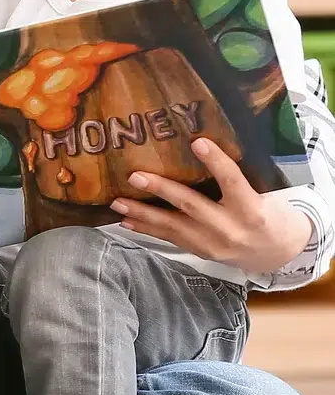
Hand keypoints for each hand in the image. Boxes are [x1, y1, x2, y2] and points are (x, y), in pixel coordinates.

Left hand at [109, 138, 312, 277]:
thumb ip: (237, 177)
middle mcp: (230, 228)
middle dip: (161, 190)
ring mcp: (212, 244)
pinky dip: (147, 229)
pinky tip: (127, 219)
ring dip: (143, 213)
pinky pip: (170, 239)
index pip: (233, 181)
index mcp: (250, 209)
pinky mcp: (200, 252)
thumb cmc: (268, 213)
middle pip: (191, 206)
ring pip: (173, 227)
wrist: (274, 252)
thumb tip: (200, 143)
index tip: (198, 141)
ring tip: (118, 202)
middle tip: (135, 175)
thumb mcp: (263, 194)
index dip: (216, 162)